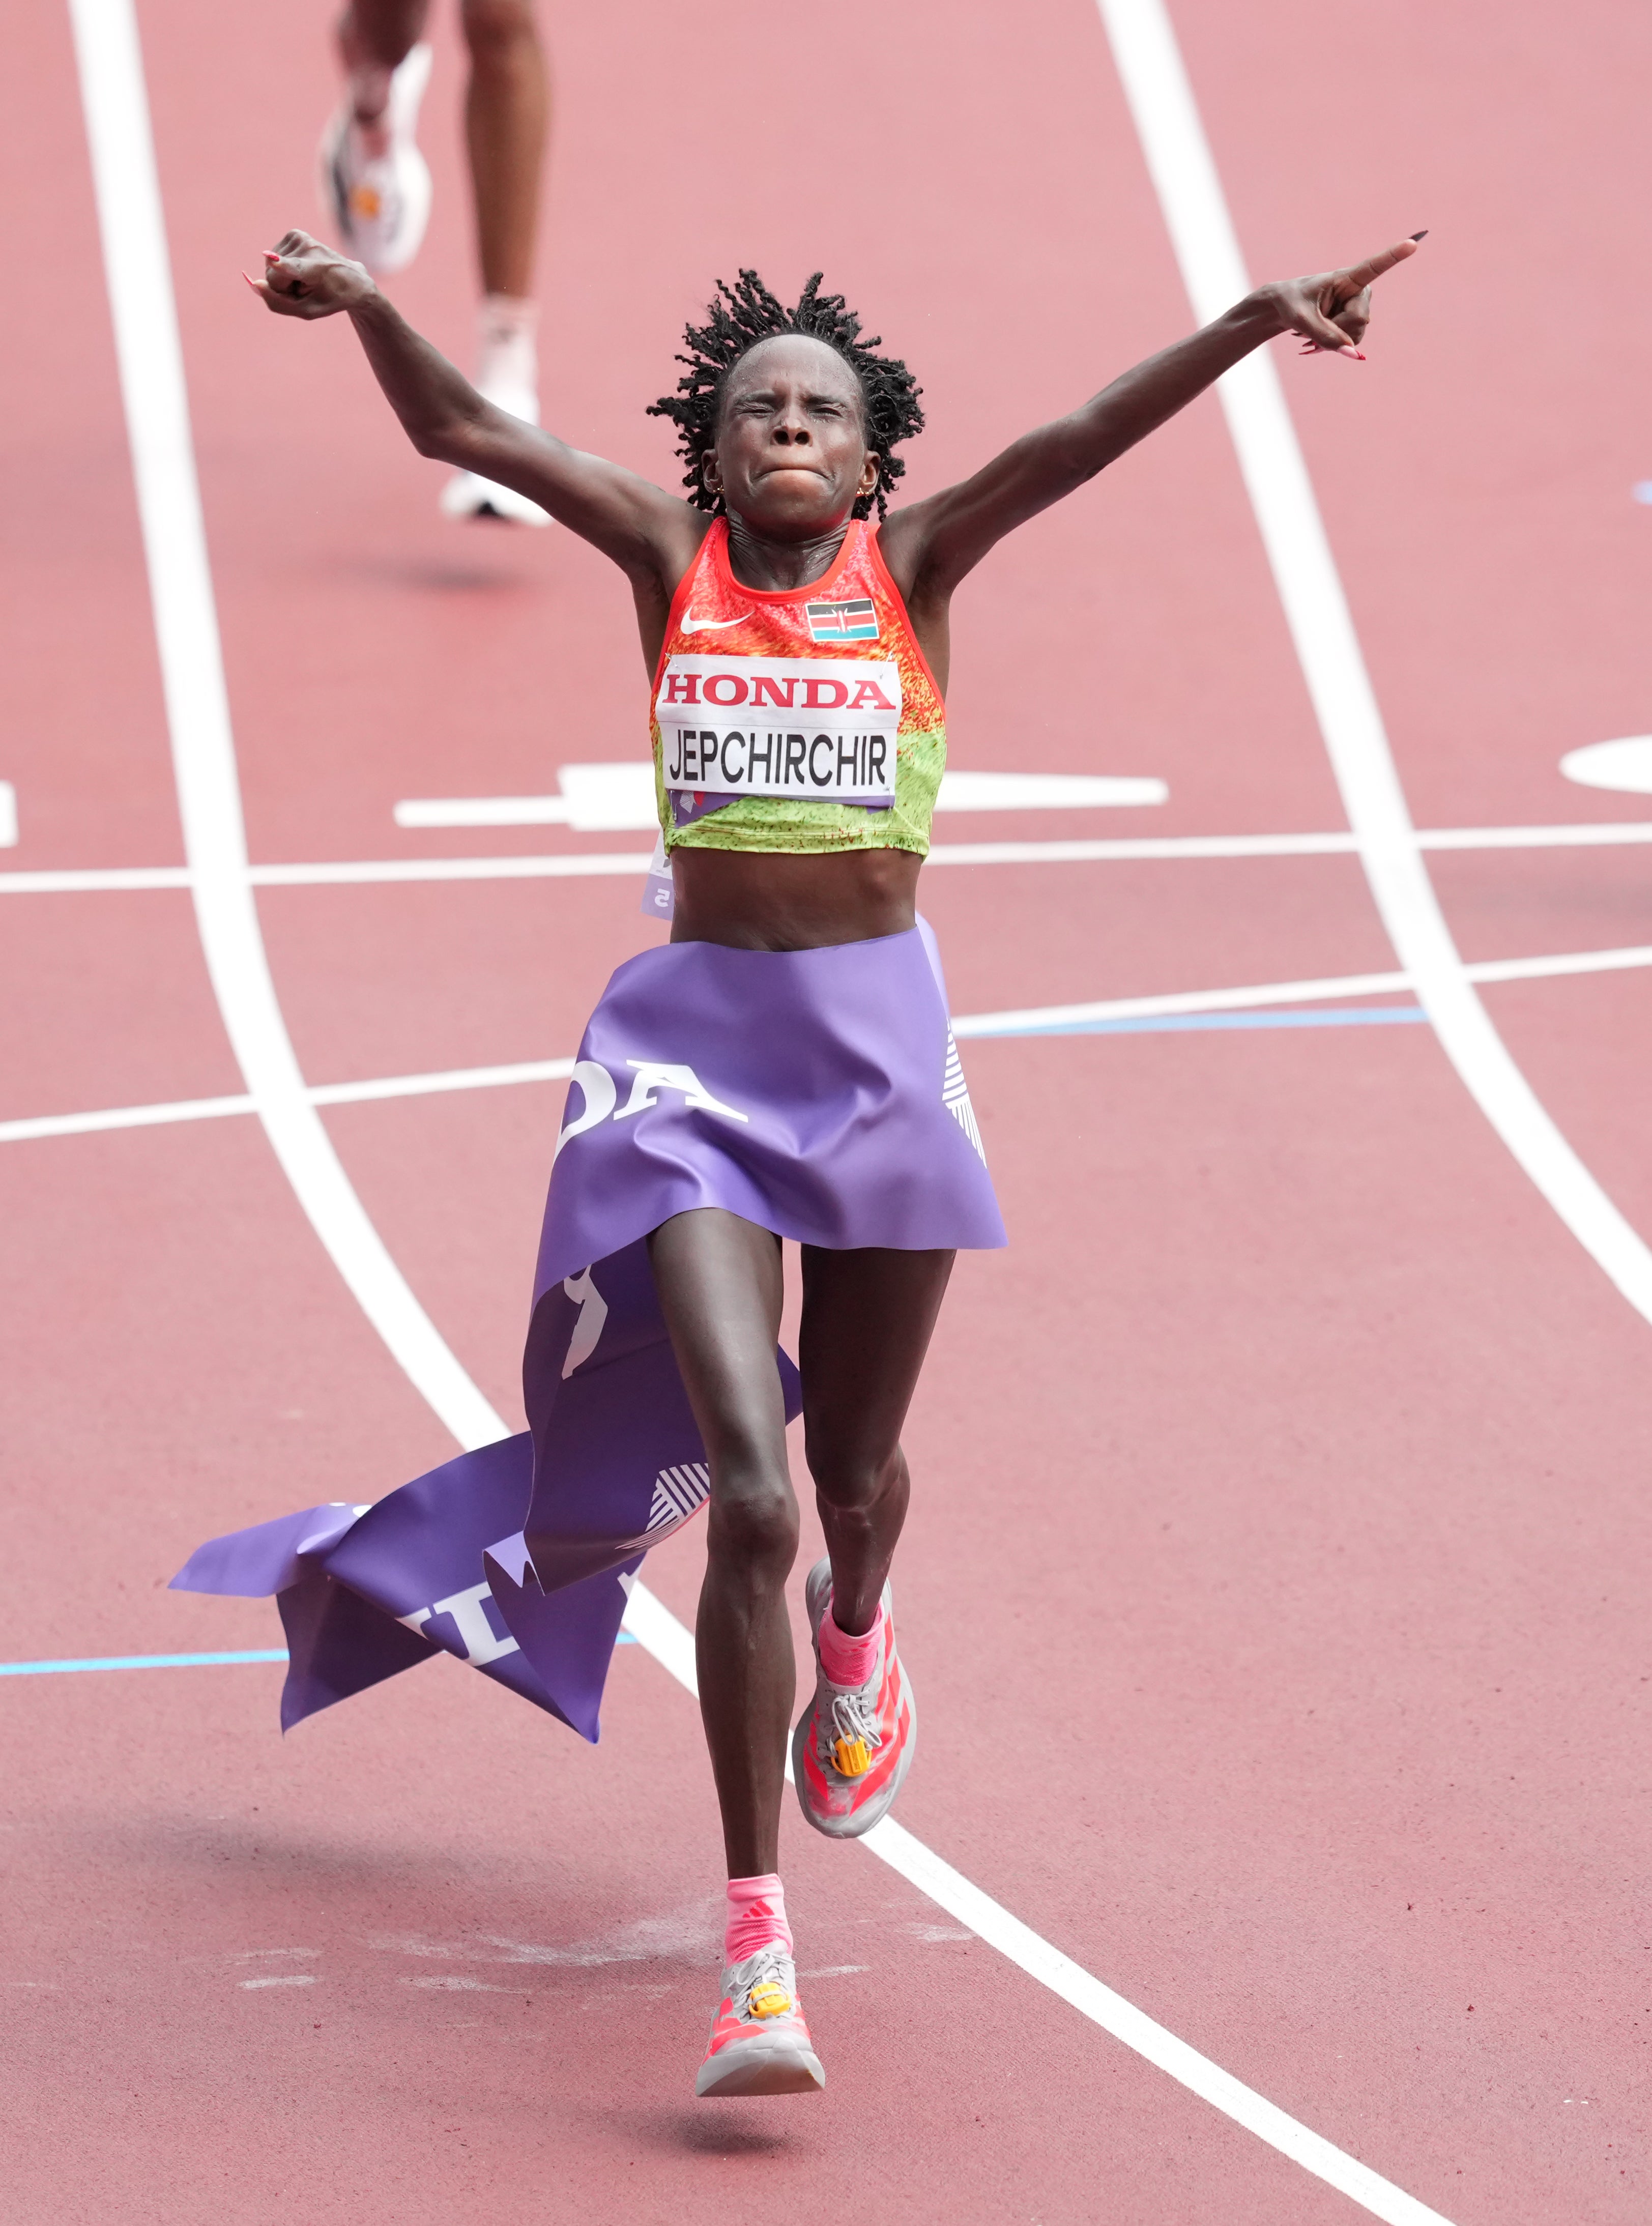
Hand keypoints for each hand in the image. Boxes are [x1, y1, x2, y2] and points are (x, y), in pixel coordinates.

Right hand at [245, 230, 375, 319]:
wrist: (353, 280)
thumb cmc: (330, 298)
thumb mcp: (307, 311)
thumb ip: (279, 303)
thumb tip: (254, 284)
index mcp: (316, 270)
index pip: (293, 267)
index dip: (280, 265)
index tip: (270, 259)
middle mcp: (308, 248)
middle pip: (272, 277)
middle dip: (284, 288)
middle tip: (307, 288)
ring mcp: (300, 237)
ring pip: (270, 267)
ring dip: (286, 278)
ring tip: (308, 279)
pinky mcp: (294, 233)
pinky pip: (273, 258)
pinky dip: (285, 267)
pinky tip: (303, 269)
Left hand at [1262, 234, 1423, 358]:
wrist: (1285, 309)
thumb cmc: (1291, 304)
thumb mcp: (1301, 319)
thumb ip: (1325, 336)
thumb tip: (1351, 353)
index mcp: (1346, 277)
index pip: (1374, 267)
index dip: (1394, 256)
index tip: (1412, 243)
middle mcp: (1359, 290)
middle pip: (1359, 319)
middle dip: (1337, 329)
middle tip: (1316, 323)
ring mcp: (1359, 308)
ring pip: (1356, 335)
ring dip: (1334, 339)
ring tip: (1318, 328)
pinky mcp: (1355, 323)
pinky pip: (1351, 344)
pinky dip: (1335, 346)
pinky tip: (1323, 336)